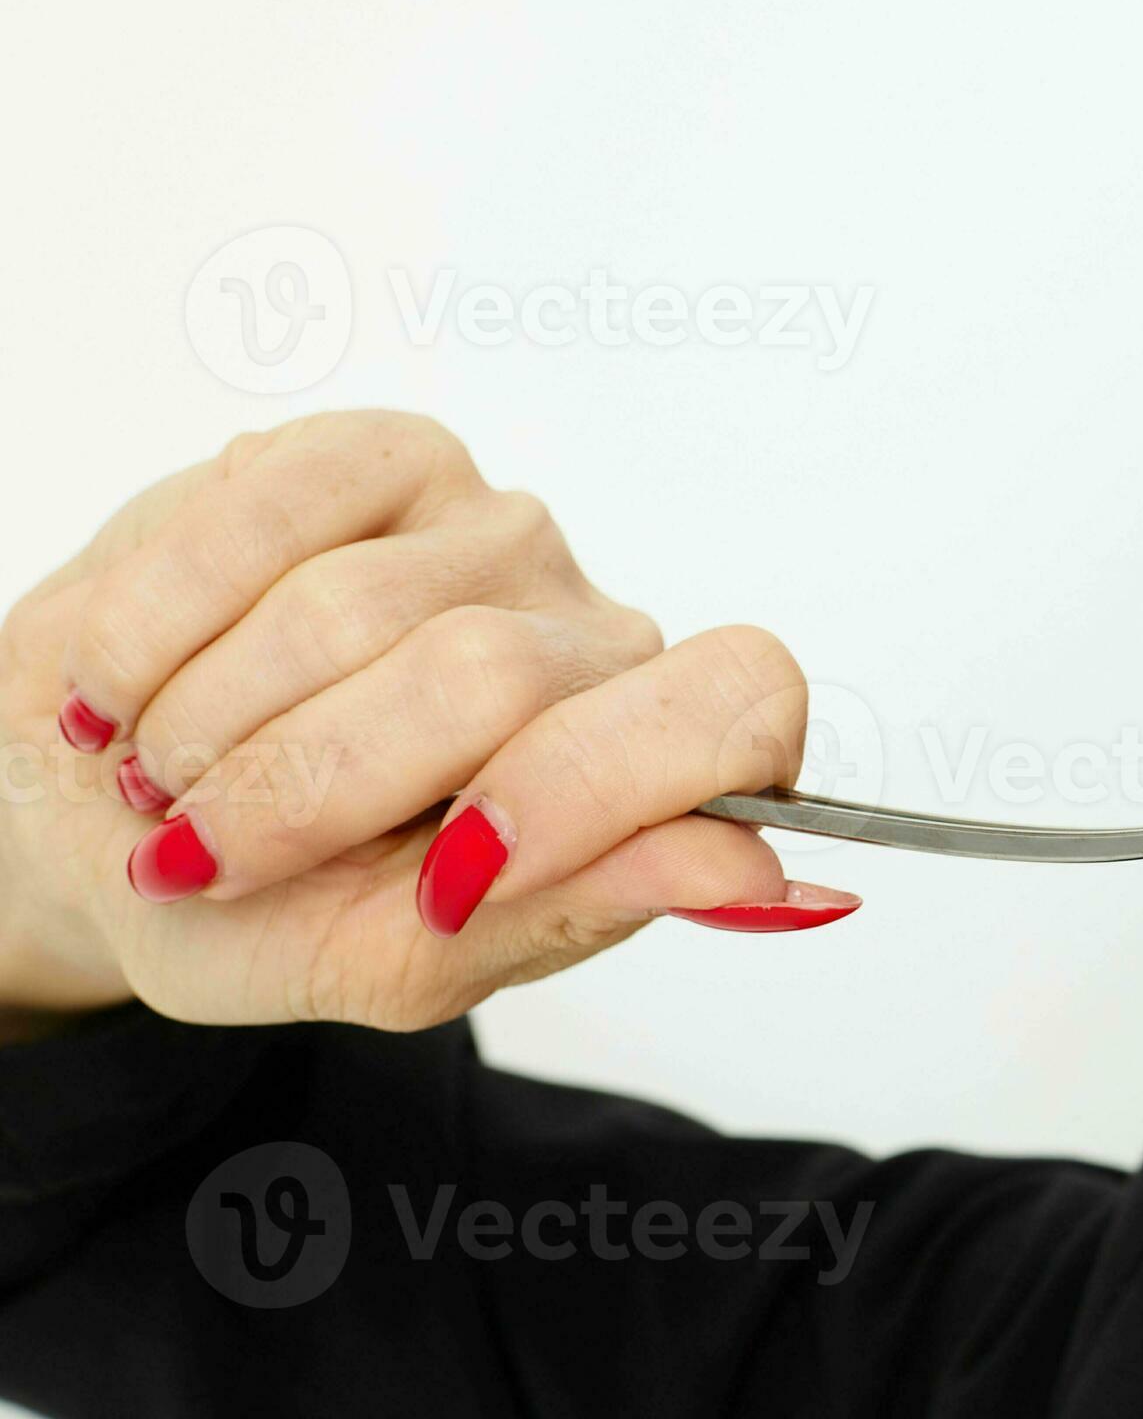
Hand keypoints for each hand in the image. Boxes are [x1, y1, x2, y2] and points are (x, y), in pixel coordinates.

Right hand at [0, 410, 855, 1033]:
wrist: (101, 821)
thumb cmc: (270, 904)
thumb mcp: (406, 962)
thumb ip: (577, 915)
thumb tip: (766, 879)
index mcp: (654, 768)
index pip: (737, 714)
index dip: (595, 793)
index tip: (446, 877)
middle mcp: (601, 633)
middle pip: (496, 677)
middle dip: (313, 790)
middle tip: (210, 850)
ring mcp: (501, 532)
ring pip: (355, 610)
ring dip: (212, 722)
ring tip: (166, 771)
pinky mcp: (383, 456)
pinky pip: (269, 510)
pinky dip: (160, 624)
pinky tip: (125, 690)